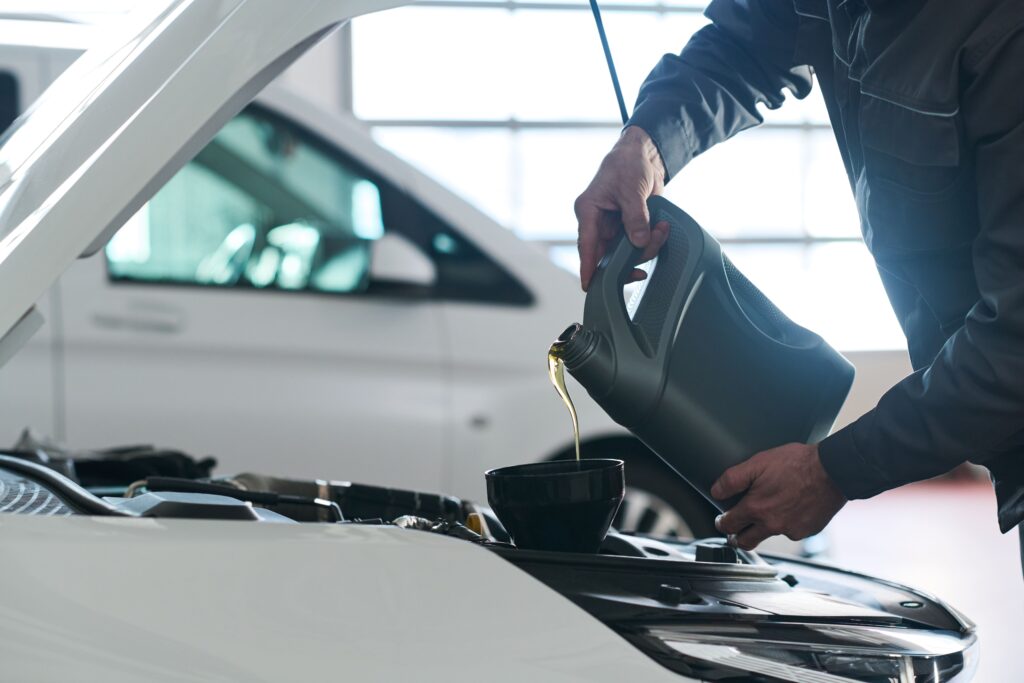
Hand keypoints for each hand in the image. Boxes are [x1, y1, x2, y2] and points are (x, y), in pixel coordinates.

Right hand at [575, 126, 669, 290]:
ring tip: (660, 230)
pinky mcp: (628, 228)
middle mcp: (598, 222)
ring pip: (624, 253)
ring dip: (646, 247)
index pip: (586, 244)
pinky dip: (651, 242)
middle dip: (629, 258)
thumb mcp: (631, 189)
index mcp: (588, 211)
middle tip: (646, 255)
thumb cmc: (627, 164)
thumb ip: (635, 217)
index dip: (587, 266)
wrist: (644, 156)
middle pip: (607, 255)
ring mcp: (613, 227)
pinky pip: (636, 245)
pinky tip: (660, 230)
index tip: (587, 285)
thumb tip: (639, 242)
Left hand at [711, 443, 845, 550]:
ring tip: (763, 516)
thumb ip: (732, 479)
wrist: (832, 471)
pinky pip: (790, 532)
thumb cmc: (797, 464)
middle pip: (744, 542)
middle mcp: (771, 525)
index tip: (722, 519)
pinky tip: (788, 509)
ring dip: (761, 530)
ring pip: (768, 537)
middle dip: (736, 537)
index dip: (721, 522)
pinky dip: (786, 524)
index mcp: (756, 509)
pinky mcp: (806, 531)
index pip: (728, 525)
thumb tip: (715, 492)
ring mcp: (790, 530)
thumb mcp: (758, 463)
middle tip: (735, 529)